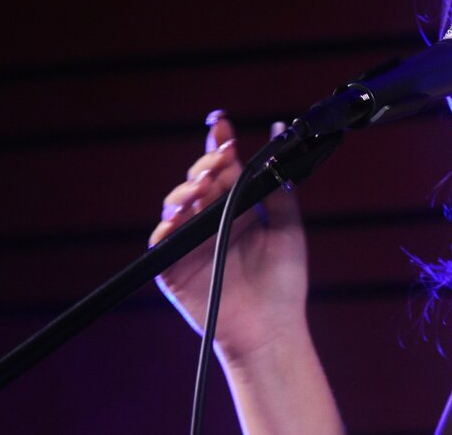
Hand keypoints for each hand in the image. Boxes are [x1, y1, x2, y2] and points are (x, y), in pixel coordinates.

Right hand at [150, 111, 309, 361]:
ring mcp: (191, 242)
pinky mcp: (173, 268)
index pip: (223, 168)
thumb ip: (281, 184)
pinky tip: (180, 215)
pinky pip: (162, 241)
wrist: (273, 328)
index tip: (221, 122)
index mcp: (237, 208)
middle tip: (222, 159)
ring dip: (187, 188)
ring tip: (204, 183)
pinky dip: (168, 226)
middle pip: (199, 179)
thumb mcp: (289, 224)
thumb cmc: (284, 282)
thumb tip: (281, 135)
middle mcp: (211, 220)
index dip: (219, 143)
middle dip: (207, 163)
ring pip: (177, 203)